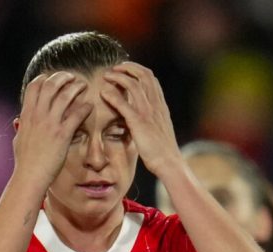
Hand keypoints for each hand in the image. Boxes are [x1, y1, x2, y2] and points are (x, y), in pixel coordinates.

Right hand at [13, 72, 92, 190]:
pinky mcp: (62, 135)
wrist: (30, 176)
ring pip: (65, 95)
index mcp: (27, 115)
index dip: (44, 79)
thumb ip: (20, 128)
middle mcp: (38, 116)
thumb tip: (18, 122)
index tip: (52, 78)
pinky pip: (77, 115)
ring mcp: (50, 124)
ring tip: (83, 86)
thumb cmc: (24, 162)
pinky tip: (90, 106)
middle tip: (72, 77)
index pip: (34, 87)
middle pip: (50, 85)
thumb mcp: (18, 140)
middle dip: (62, 77)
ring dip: (76, 87)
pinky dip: (85, 107)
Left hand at [101, 62, 181, 176]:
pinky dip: (112, 96)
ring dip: (117, 77)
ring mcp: (148, 112)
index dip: (138, 70)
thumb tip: (142, 119)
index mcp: (161, 105)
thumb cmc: (163, 151)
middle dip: (127, 68)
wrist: (168, 162)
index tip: (126, 70)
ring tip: (106, 76)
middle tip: (114, 68)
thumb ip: (152, 120)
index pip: (151, 79)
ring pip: (133, 85)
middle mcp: (156, 105)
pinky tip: (103, 93)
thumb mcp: (159, 130)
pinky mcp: (138, 123)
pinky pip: (124, 104)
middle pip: (143, 75)